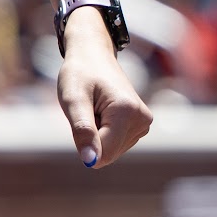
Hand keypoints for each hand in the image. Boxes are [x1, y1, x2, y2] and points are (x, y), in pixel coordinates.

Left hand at [56, 41, 152, 168]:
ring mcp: (144, 124)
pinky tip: (101, 111)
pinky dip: (103, 132)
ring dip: (96, 134)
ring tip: (94, 108)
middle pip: (108, 152)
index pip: (104, 152)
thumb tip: (91, 162)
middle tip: (87, 109)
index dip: (84, 142)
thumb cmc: (79, 74)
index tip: (79, 116)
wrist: (93, 55)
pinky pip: (116, 143)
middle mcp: (142, 120)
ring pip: (111, 150)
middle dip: (91, 137)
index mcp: (127, 112)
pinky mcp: (141, 126)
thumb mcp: (72, 99)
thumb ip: (82, 130)